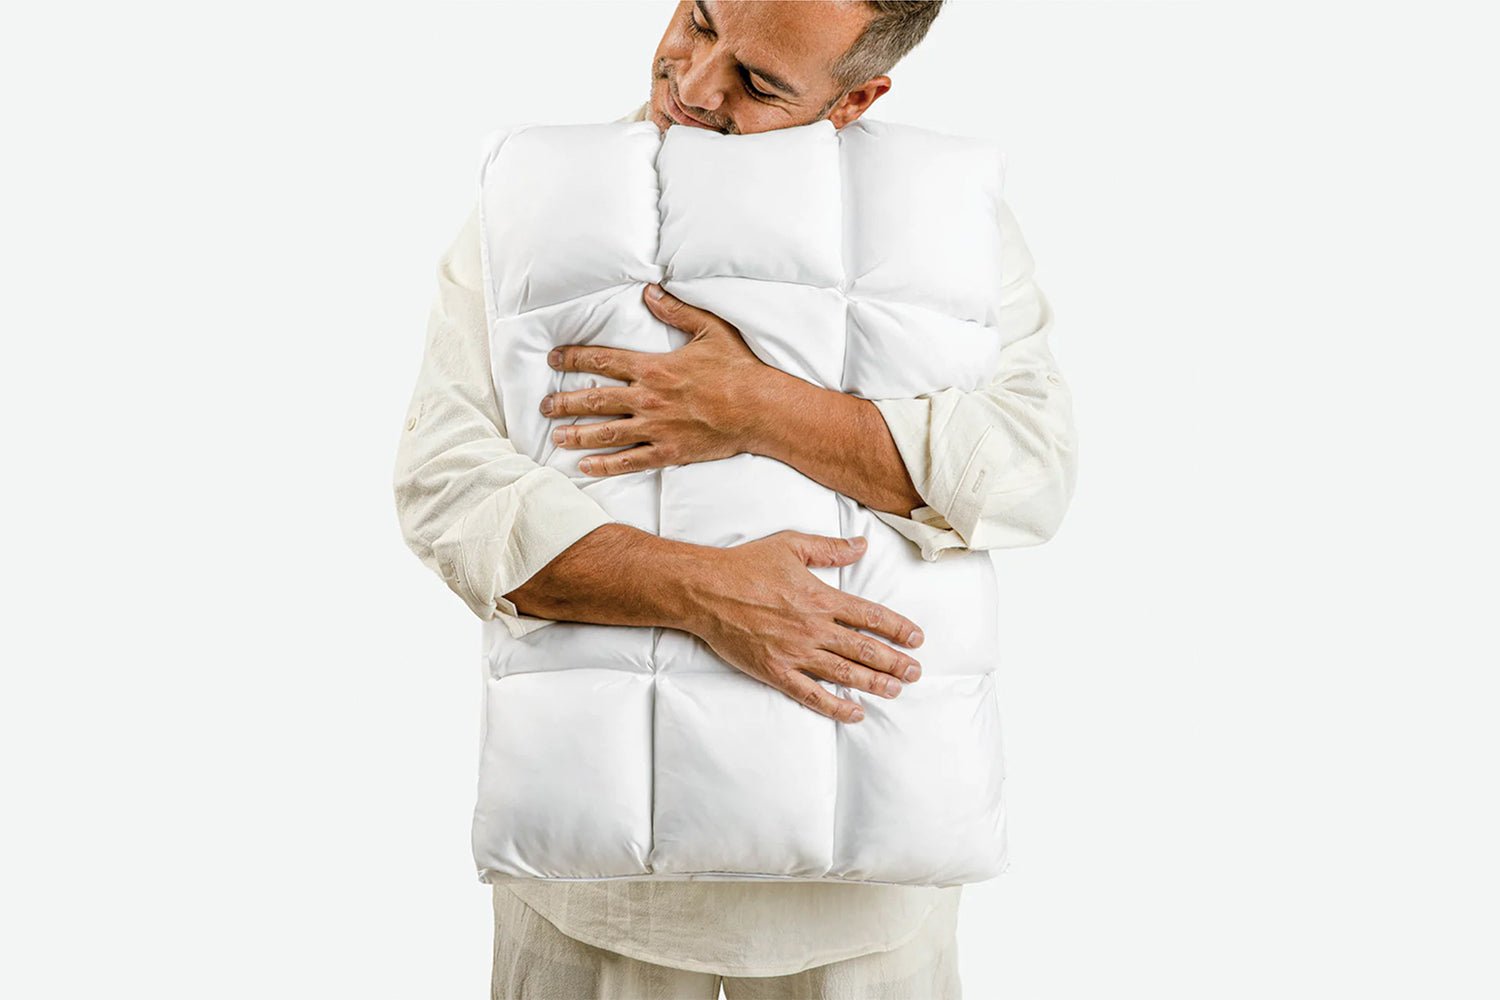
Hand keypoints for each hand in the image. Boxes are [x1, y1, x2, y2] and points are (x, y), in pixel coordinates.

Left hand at [540, 283, 776, 474]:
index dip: (574, 358)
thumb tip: (650, 290)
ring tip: (556, 436)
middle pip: (595, 400)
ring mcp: (656, 428)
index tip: (553, 359)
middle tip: (543, 406)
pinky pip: (629, 461)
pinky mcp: (668, 452)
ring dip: (577, 434)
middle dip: (565, 402)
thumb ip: (676, 310)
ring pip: (605, 433)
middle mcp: (648, 399)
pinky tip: (585, 466)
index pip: (603, 361)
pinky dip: (605, 465)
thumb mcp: (710, 330)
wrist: (760, 410)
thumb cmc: (738, 369)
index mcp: (654, 368)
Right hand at [679, 530, 925, 723]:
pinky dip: (836, 706)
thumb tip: (861, 545)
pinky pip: (812, 694)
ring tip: (896, 690)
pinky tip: (854, 713)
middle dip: (895, 662)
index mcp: (821, 597)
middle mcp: (814, 628)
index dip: (898, 628)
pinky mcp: (776, 671)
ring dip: (875, 683)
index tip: (917, 638)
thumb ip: (830, 548)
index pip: (871, 616)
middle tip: (915, 672)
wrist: (705, 591)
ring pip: (845, 673)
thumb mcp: (791, 545)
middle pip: (865, 649)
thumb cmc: (746, 565)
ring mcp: (796, 653)